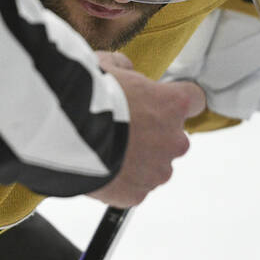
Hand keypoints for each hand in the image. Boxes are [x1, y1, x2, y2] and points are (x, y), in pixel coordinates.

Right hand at [88, 52, 203, 207]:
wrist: (65, 135)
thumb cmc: (87, 98)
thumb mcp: (105, 66)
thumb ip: (123, 67)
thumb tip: (125, 69)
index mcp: (172, 104)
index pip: (194, 100)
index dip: (176, 101)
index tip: (164, 102)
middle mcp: (173, 140)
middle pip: (174, 138)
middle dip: (154, 135)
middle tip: (124, 128)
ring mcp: (157, 170)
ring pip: (155, 166)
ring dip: (139, 160)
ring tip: (108, 151)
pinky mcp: (137, 193)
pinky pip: (134, 187)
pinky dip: (121, 181)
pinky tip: (101, 168)